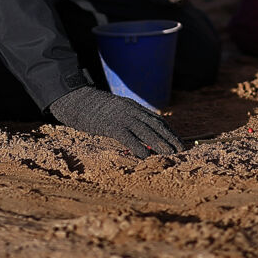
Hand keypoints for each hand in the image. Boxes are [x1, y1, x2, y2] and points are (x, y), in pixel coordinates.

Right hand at [49, 87, 183, 157]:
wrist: (76, 100)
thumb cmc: (93, 109)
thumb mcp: (114, 110)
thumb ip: (127, 119)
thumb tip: (138, 134)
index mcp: (133, 107)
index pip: (156, 119)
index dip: (169, 131)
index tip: (178, 141)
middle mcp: (131, 111)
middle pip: (156, 125)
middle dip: (170, 138)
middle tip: (182, 149)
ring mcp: (122, 117)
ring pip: (146, 131)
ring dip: (160, 143)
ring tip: (171, 154)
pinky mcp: (111, 125)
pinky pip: (128, 137)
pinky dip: (139, 147)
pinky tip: (147, 156)